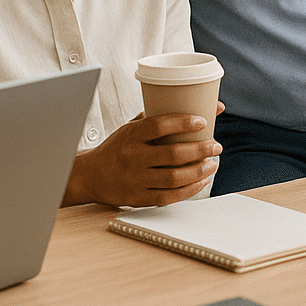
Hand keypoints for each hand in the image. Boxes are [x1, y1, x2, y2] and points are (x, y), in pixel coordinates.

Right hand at [65, 111, 221, 207]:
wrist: (90, 176)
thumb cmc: (117, 148)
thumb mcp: (130, 128)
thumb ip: (157, 119)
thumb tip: (194, 106)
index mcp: (130, 136)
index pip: (159, 126)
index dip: (183, 123)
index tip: (202, 121)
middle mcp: (133, 157)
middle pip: (173, 154)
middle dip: (200, 149)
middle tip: (215, 145)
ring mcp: (136, 180)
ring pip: (174, 178)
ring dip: (199, 171)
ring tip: (212, 163)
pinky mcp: (139, 198)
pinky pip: (169, 196)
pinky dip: (189, 189)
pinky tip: (201, 181)